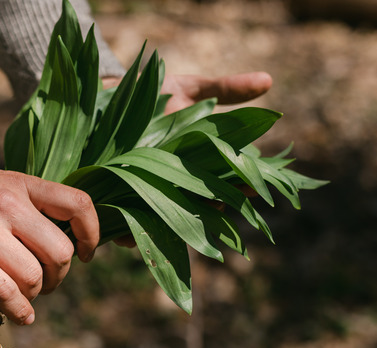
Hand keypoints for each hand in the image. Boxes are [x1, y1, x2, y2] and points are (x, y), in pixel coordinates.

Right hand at [0, 161, 99, 324]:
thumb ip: (20, 202)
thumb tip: (53, 237)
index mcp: (16, 182)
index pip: (77, 204)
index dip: (90, 235)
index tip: (85, 254)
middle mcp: (5, 202)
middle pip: (59, 253)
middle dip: (58, 277)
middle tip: (45, 285)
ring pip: (34, 277)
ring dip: (34, 296)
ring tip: (23, 297)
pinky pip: (5, 292)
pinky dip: (17, 311)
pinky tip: (17, 315)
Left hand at [103, 71, 271, 247]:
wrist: (108, 96)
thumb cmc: (152, 93)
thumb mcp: (189, 89)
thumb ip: (226, 90)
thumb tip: (268, 80)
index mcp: (196, 163)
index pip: (224, 180)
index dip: (241, 185)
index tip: (254, 187)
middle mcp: (174, 182)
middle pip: (198, 206)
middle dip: (208, 212)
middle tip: (215, 211)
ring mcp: (147, 189)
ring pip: (162, 219)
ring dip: (166, 228)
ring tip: (176, 227)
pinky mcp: (118, 193)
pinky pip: (124, 219)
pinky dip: (126, 230)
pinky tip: (123, 237)